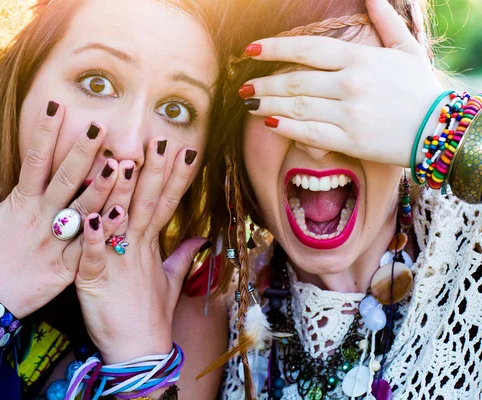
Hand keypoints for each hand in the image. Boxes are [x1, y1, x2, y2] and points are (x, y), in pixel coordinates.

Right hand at [0, 100, 130, 317]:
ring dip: (103, 188)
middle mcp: (40, 219)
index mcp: (19, 203)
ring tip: (122, 165)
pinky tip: (123, 213)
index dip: (45, 132)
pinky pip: (90, 247)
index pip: (33, 160)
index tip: (57, 105)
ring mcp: (55, 243)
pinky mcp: (66, 268)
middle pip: (65, 180)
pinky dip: (106, 231)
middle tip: (101, 126)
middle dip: (83, 152)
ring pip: (83, 210)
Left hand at [75, 138, 207, 363]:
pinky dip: (92, 238)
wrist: (139, 349)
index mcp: (150, 244)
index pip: (166, 204)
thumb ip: (183, 255)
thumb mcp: (170, 280)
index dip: (176, 178)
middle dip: (155, 173)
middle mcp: (136, 248)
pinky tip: (90, 217)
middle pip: (147, 205)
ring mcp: (116, 263)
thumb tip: (200, 238)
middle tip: (160, 142)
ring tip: (124, 164)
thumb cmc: (151, 314)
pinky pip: (93, 256)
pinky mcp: (94, 281)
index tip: (185, 150)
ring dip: (121, 194)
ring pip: (120, 222)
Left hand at [242, 0, 443, 166]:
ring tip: (250, 104)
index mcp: (360, 59)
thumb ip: (385, 20)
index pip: (307, 49)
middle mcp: (350, 83)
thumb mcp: (406, 49)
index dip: (275, 48)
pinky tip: (270, 124)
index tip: (251, 50)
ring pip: (296, 107)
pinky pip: (308, 133)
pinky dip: (285, 128)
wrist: (440, 131)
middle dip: (263, 83)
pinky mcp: (349, 140)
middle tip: (244, 86)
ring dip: (267, 105)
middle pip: (294, 80)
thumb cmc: (420, 89)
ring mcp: (348, 113)